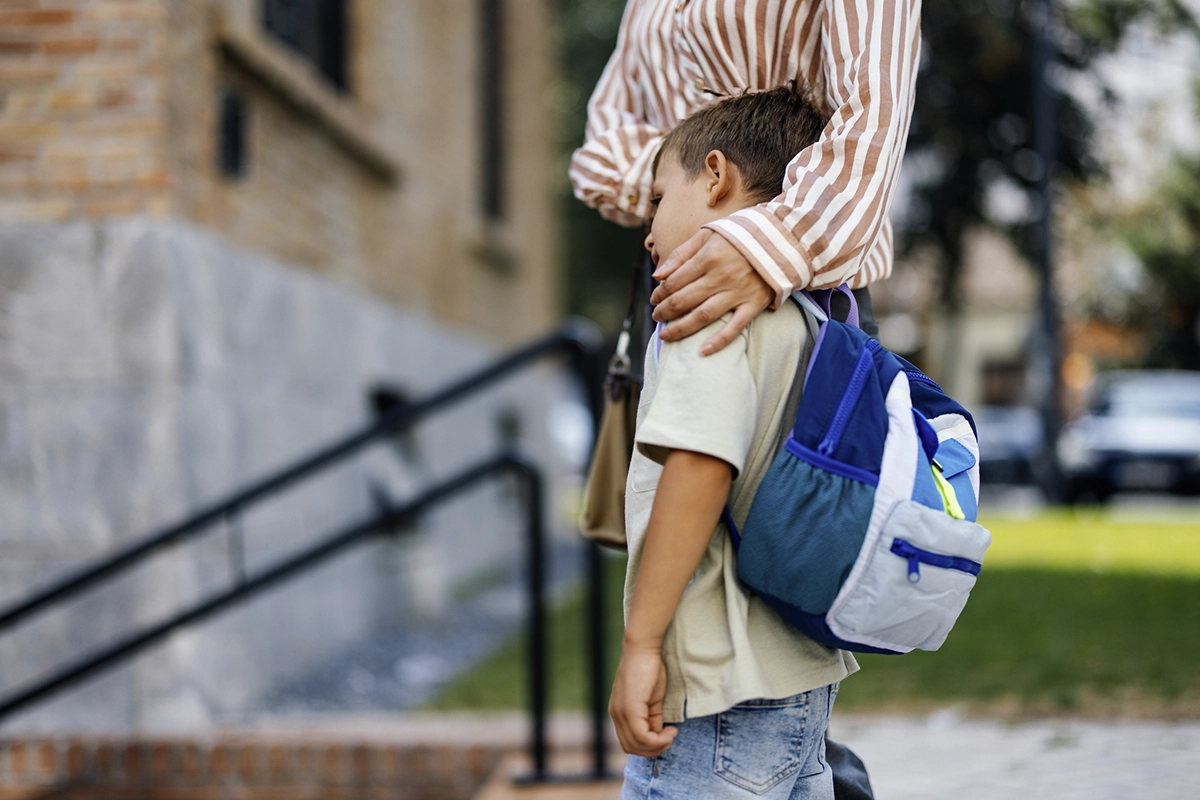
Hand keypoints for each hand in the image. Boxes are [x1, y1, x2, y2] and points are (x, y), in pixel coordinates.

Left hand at [609, 646, 676, 756]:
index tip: (666, 735)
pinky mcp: (630, 708)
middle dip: (654, 749)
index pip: (629, 742)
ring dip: (658, 745)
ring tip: (671, 733)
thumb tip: (658, 734)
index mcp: (619, 712)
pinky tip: (670, 731)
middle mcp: (616, 715)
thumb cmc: (649, 669)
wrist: (642, 648)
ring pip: (637, 745)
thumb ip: (652, 718)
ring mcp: (621, 712)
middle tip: (670, 738)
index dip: (649, 746)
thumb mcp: (651, 700)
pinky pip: (642, 736)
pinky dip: (658, 739)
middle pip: (632, 748)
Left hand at [650, 229, 772, 354]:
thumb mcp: (708, 234)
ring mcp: (738, 292)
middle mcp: (721, 276)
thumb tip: (657, 276)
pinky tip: (702, 351)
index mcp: (708, 256)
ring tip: (666, 335)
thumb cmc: (740, 235)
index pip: (674, 281)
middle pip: (683, 300)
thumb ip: (681, 254)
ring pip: (702, 316)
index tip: (655, 298)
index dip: (660, 293)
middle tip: (656, 316)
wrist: (782, 238)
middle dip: (664, 311)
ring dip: (680, 328)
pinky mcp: (754, 304)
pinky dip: (719, 341)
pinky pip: (735, 327)